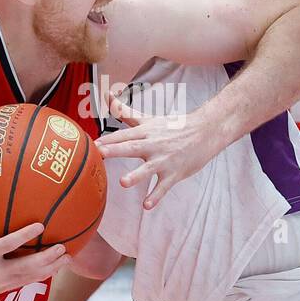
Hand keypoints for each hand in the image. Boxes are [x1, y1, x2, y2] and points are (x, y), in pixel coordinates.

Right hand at [0, 189, 68, 300]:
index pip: (8, 245)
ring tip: (66, 258)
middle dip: (47, 258)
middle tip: (63, 248)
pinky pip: (23, 283)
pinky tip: (53, 268)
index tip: (41, 226)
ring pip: (28, 278)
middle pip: (26, 267)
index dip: (25, 236)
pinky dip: (39, 276)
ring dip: (49, 269)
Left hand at [95, 93, 224, 209]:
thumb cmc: (174, 126)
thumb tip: (107, 95)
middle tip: (100, 153)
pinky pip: (164, 186)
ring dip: (136, 175)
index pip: (125, 135)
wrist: (205, 131)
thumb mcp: (148, 119)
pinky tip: (147, 205)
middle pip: (132, 147)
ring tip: (123, 182)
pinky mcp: (175, 173)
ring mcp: (164, 159)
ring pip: (149, 168)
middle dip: (116, 150)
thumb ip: (125, 112)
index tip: (93, 144)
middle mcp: (154, 144)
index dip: (109, 139)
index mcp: (146, 132)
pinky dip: (156, 196)